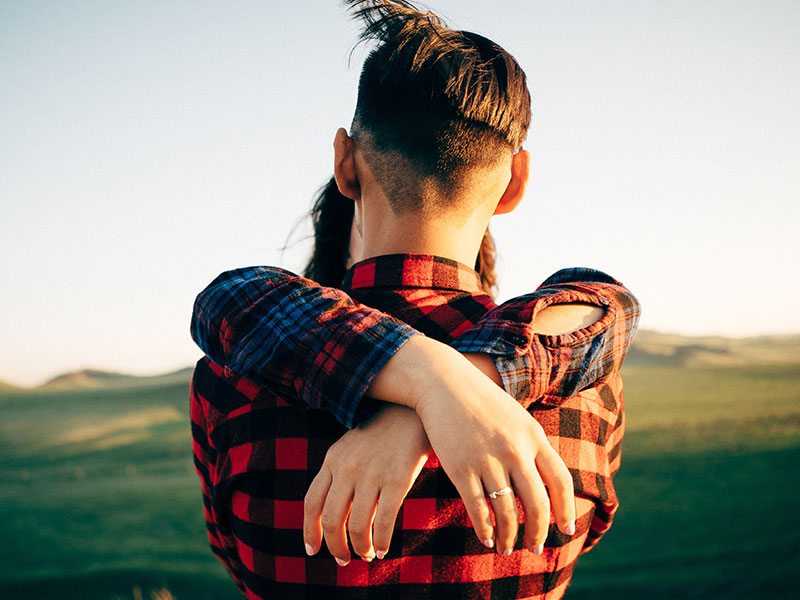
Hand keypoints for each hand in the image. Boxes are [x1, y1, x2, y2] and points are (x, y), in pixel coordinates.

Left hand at [303, 404, 430, 563]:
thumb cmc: (383, 430)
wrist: (412, 407)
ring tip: (367, 554)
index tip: (313, 549)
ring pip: (356, 525)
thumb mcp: (350, 446)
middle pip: (331, 519)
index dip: (310, 531)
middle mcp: (347, 468)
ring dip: (360, 547)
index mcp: (333, 460)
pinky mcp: (397, 479)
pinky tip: (384, 549)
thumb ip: (340, 472)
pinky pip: (384, 521)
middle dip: (335, 546)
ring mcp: (371, 474)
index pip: (312, 503)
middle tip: (344, 560)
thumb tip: (335, 510)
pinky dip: (381, 541)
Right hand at [410, 341, 575, 555]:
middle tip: (535, 548)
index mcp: (533, 436)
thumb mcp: (517, 418)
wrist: (444, 383)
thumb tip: (547, 484)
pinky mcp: (460, 467)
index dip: (566, 509)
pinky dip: (485, 529)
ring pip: (506, 512)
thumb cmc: (483, 402)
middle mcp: (514, 450)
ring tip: (507, 549)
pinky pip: (478, 508)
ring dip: (509, 537)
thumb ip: (533, 447)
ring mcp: (487, 459)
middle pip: (536, 504)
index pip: (560, 481)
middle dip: (538, 532)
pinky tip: (486, 538)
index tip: (567, 529)